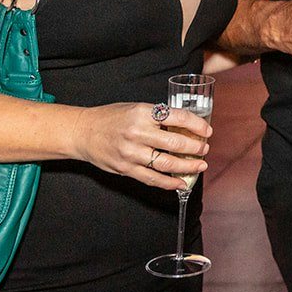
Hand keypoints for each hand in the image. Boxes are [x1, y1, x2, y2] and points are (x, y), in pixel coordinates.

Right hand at [71, 101, 210, 190]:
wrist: (83, 132)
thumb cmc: (112, 118)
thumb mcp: (136, 108)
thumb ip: (158, 117)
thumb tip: (186, 127)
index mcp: (143, 113)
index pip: (178, 118)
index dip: (197, 125)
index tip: (207, 131)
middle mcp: (137, 133)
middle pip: (175, 143)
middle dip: (196, 148)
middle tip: (205, 149)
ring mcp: (131, 153)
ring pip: (167, 164)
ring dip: (188, 166)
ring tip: (200, 166)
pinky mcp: (125, 169)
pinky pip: (152, 179)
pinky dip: (169, 183)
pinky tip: (181, 183)